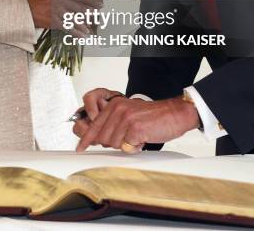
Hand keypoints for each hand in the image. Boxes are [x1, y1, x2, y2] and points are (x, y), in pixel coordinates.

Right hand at [27, 0, 107, 35]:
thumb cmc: (41, 0)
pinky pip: (70, 29)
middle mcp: (64, 1)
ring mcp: (60, 13)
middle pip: (84, 7)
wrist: (27, 9)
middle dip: (93, 11)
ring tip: (92, 27)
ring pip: (79, 19)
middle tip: (99, 15)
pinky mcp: (56, 23)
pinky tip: (84, 35)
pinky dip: (78, 33)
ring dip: (87, 23)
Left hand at [74, 89, 199, 151]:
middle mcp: (118, 109)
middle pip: (102, 138)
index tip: (79, 148)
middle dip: (114, 143)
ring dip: (125, 144)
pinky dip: (135, 146)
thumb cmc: (152, 117)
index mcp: (114, 105)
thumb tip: (97, 140)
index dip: (86, 139)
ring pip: (114, 144)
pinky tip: (142, 138)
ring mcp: (126, 118)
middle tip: (128, 137)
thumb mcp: (128, 115)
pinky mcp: (135, 128)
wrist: (173, 114)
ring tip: (137, 135)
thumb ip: (112, 124)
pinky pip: (127, 147)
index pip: (95, 125)